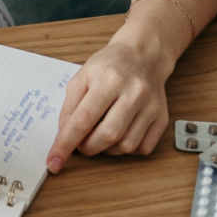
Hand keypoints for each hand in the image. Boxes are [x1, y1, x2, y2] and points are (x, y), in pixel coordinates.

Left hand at [46, 33, 173, 172]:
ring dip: (107, 150)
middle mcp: (134, 93)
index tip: (54, 162)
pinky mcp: (161, 117)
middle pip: (107, 135)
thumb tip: (63, 136)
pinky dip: (127, 149)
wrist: (144, 54)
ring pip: (126, 145)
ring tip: (101, 135)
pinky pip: (143, 148)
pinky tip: (120, 135)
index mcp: (109, 80)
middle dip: (88, 147)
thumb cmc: (110, 66)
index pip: (83, 119)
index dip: (66, 144)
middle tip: (81, 143)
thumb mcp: (82, 77)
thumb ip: (69, 107)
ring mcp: (151, 106)